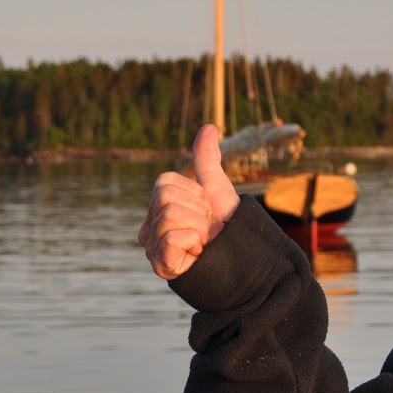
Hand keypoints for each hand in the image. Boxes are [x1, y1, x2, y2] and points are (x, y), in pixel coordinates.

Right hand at [138, 124, 240, 279]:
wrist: (243, 257)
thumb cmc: (227, 226)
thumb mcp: (216, 188)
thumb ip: (207, 160)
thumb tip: (210, 127)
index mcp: (158, 207)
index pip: (165, 182)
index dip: (194, 192)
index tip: (204, 209)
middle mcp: (149, 227)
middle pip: (166, 197)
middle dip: (196, 209)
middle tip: (206, 228)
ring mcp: (152, 248)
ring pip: (170, 216)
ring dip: (198, 228)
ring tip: (203, 242)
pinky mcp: (161, 265)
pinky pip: (173, 239)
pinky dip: (192, 243)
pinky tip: (197, 254)